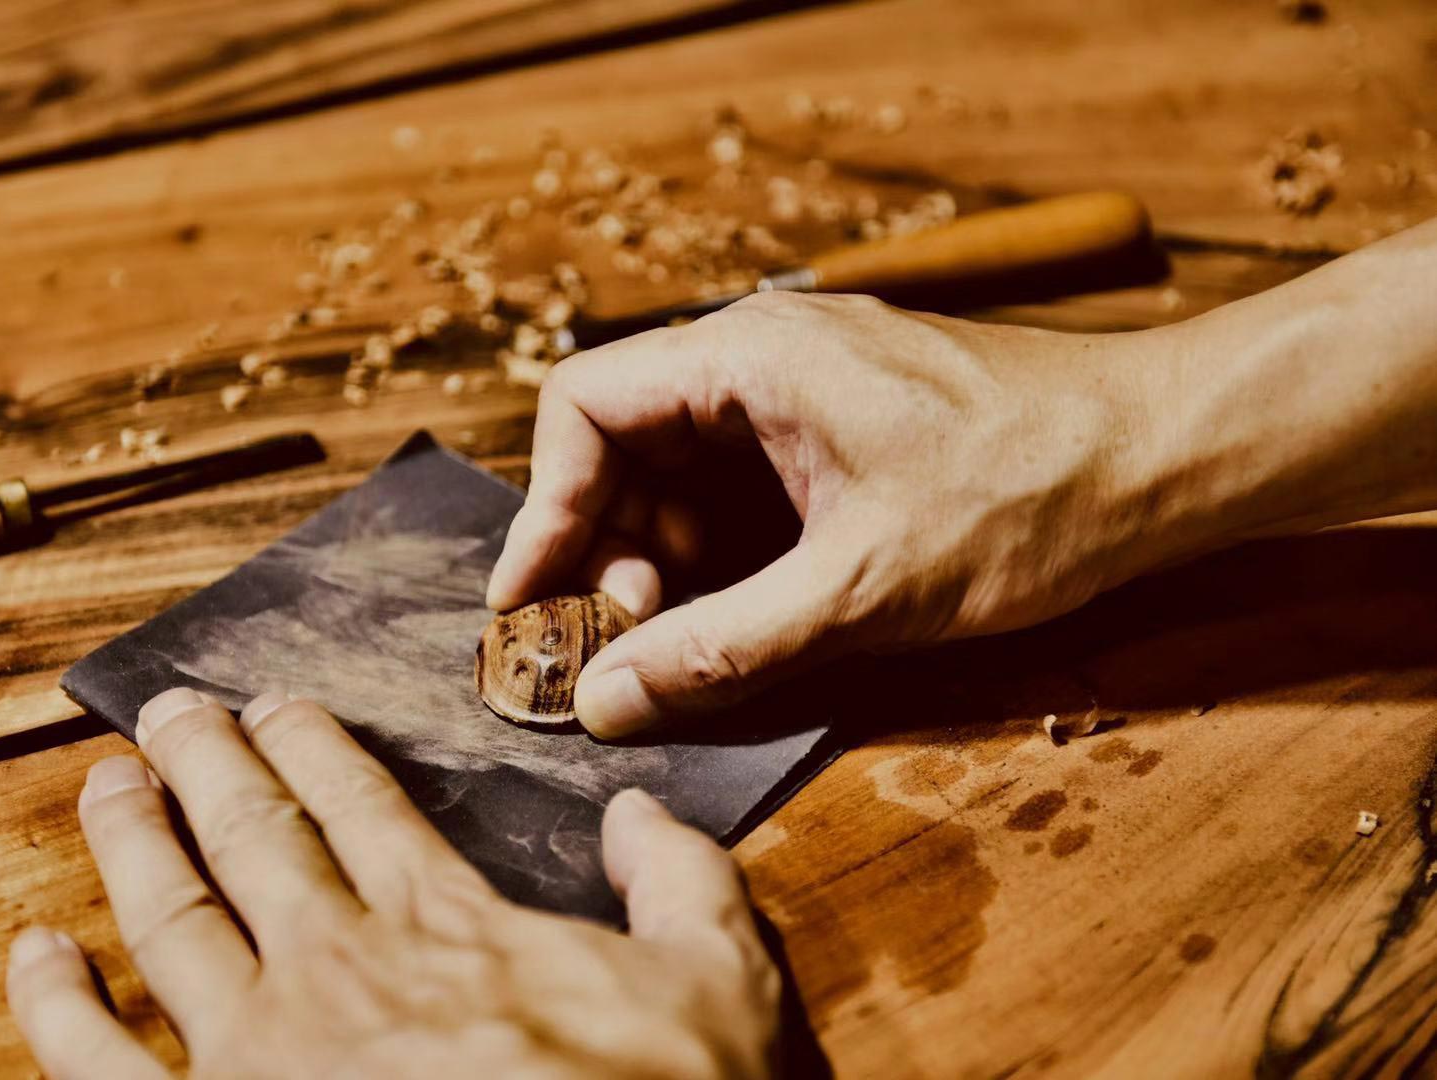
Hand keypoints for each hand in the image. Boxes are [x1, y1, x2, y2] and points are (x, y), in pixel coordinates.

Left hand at [6, 687, 778, 1078]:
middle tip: (166, 712)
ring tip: (106, 784)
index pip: (359, 802)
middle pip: (251, 833)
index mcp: (447, 924)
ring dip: (130, 840)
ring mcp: (258, 1056)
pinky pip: (101, 1067)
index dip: (310, 743)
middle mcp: (338, 968)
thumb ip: (682, 879)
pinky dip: (58, 1007)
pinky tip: (34, 955)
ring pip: (168, 917)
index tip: (275, 705)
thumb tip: (640, 812)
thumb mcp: (721, 985)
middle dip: (203, 760)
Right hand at [487, 291, 1170, 738]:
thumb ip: (722, 646)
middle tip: (621, 644)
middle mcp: (765, 358)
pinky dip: (723, 554)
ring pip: (682, 473)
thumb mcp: (860, 588)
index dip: (543, 508)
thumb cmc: (1031, 495)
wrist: (1169, 456)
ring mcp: (806, 393)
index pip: (585, 406)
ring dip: (664, 560)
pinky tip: (741, 616)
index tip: (530, 603)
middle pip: (625, 444)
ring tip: (684, 640)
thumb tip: (605, 699)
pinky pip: (743, 488)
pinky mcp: (843, 433)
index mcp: (751, 357)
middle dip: (606, 548)